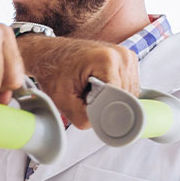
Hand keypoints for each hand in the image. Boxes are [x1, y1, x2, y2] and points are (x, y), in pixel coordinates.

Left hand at [17, 35, 138, 128]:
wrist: (49, 54)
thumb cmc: (54, 72)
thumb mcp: (62, 100)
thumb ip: (85, 117)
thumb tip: (105, 126)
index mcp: (107, 60)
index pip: (121, 98)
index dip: (107, 108)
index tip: (90, 107)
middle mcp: (121, 55)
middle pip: (127, 96)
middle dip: (108, 103)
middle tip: (85, 96)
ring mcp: (126, 56)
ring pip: (130, 92)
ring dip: (112, 97)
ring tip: (91, 89)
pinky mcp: (127, 60)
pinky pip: (129, 85)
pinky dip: (115, 91)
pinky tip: (98, 85)